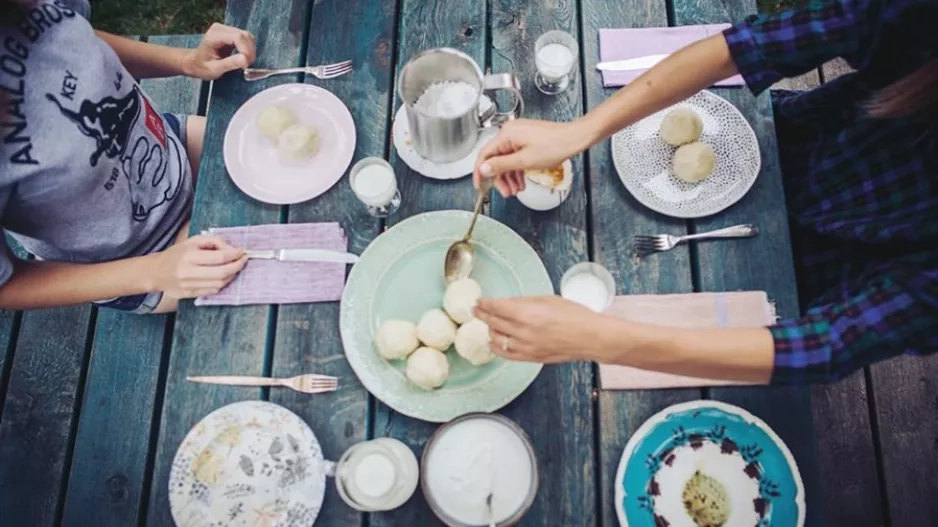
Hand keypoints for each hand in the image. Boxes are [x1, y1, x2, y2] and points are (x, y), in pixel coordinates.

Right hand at [150, 235, 246, 297]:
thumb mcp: (193, 241)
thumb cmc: (176, 254)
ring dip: (231, 276)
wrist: (155, 272)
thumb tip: (231, 249)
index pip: (219, 257)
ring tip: (234, 268)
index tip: (242, 251)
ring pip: (219, 284)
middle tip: (243, 260)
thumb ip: (214, 241)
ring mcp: (189, 286)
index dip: (235, 255)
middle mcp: (189, 272)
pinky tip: (223, 276)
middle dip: (237, 266)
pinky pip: (213, 291)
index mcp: (189, 256)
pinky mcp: (190, 295)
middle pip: (222, 273)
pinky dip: (222, 283)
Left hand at [181, 23, 256, 79]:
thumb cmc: (202, 67)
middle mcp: (220, 28)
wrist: (195, 62)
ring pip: (248, 36)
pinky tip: (243, 58)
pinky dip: (248, 49)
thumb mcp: (214, 69)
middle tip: (246, 66)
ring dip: (250, 51)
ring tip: (244, 63)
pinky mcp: (232, 33)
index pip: (238, 37)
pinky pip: (246, 39)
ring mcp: (226, 29)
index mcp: (214, 35)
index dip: (246, 50)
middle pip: (244, 35)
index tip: (246, 64)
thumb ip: (230, 64)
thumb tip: (246, 59)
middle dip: (249, 52)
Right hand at [472, 119, 590, 196]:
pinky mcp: (526, 139)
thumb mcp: (524, 161)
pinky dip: (517, 170)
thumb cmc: (554, 146)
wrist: (574, 138)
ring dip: (509, 177)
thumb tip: (483, 169)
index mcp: (506, 135)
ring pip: (506, 160)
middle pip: (495, 159)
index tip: (479, 185)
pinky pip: (515, 156)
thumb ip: (501, 165)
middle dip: (499, 178)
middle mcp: (510, 132)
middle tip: (505, 193)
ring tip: (516, 190)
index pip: (484, 155)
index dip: (480, 172)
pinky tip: (521, 182)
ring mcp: (518, 135)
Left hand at [473, 296, 615, 362]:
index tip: (479, 301)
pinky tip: (493, 342)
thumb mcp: (547, 299)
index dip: (484, 304)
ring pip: (497, 339)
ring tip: (487, 324)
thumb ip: (524, 302)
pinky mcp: (531, 358)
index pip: (496, 308)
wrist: (590, 337)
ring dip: (489, 330)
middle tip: (476, 310)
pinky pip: (506, 354)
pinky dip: (497, 347)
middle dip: (482, 315)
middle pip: (493, 322)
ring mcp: (526, 347)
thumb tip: (507, 304)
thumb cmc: (574, 315)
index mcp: (526, 314)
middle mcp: (523, 332)